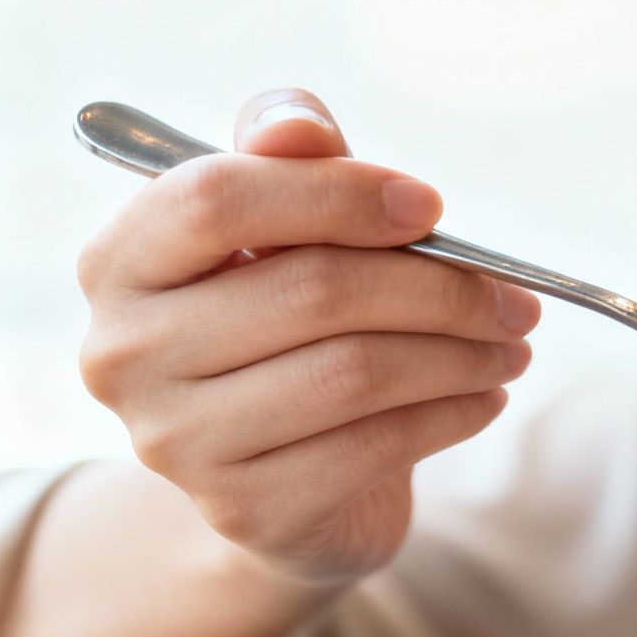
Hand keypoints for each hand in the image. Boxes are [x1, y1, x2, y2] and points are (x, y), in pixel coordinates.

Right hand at [75, 89, 540, 583]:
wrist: (280, 480)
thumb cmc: (288, 325)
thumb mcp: (287, 227)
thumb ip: (293, 157)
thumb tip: (294, 125)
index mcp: (120, 260)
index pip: (217, 198)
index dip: (338, 193)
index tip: (431, 207)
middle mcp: (123, 354)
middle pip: (313, 290)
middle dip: (442, 287)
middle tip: (516, 297)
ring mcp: (176, 443)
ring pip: (355, 372)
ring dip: (462, 353)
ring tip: (512, 344)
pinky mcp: (245, 510)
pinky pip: (378, 444)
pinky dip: (454, 412)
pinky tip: (484, 397)